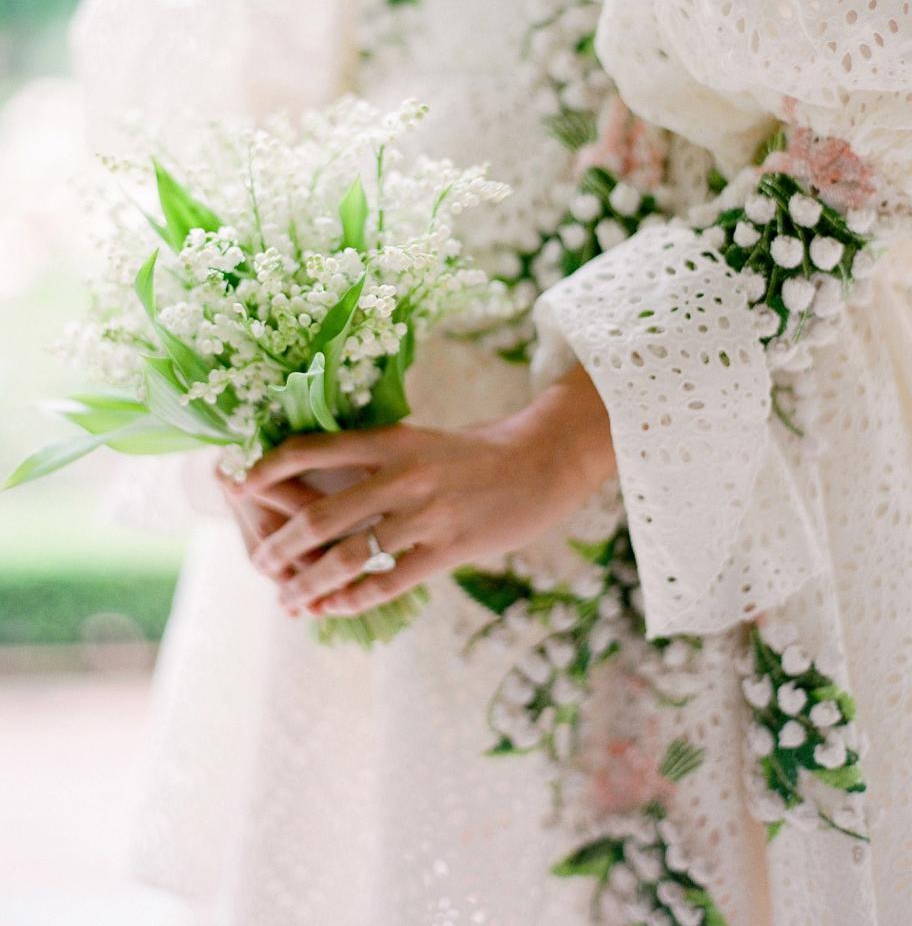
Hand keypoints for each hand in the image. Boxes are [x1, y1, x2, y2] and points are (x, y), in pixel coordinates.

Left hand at [234, 364, 615, 618]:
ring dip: (309, 582)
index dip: (269, 468)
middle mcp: (403, 474)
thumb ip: (372, 455)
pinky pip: (388, 582)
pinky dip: (352, 600)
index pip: (313, 449)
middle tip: (258, 562)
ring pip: (350, 556)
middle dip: (279, 545)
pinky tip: (331, 608)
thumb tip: (310, 471)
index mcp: (391, 440)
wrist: (537, 464)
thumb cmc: (470, 453)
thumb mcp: (418, 439)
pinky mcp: (449, 548)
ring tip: (288, 598)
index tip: (237, 483)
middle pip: (321, 514)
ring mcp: (426, 514)